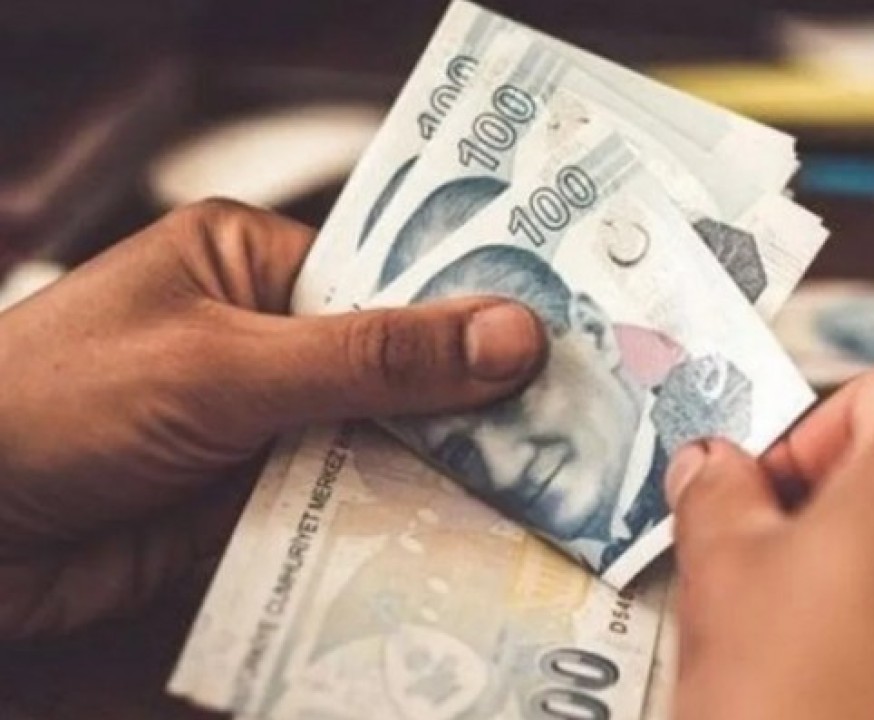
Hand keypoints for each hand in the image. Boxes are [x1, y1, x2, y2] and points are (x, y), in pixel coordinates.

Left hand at [0, 199, 545, 639]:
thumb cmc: (56, 403)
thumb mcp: (224, 366)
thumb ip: (371, 359)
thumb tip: (513, 336)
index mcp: (255, 264)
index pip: (395, 279)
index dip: (480, 310)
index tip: (576, 339)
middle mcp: (269, 339)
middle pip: (401, 371)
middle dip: (476, 406)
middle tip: (584, 431)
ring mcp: (265, 427)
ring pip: (385, 448)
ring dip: (447, 475)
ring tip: (553, 495)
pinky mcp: (255, 504)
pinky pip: (348, 511)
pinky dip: (399, 530)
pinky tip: (472, 545)